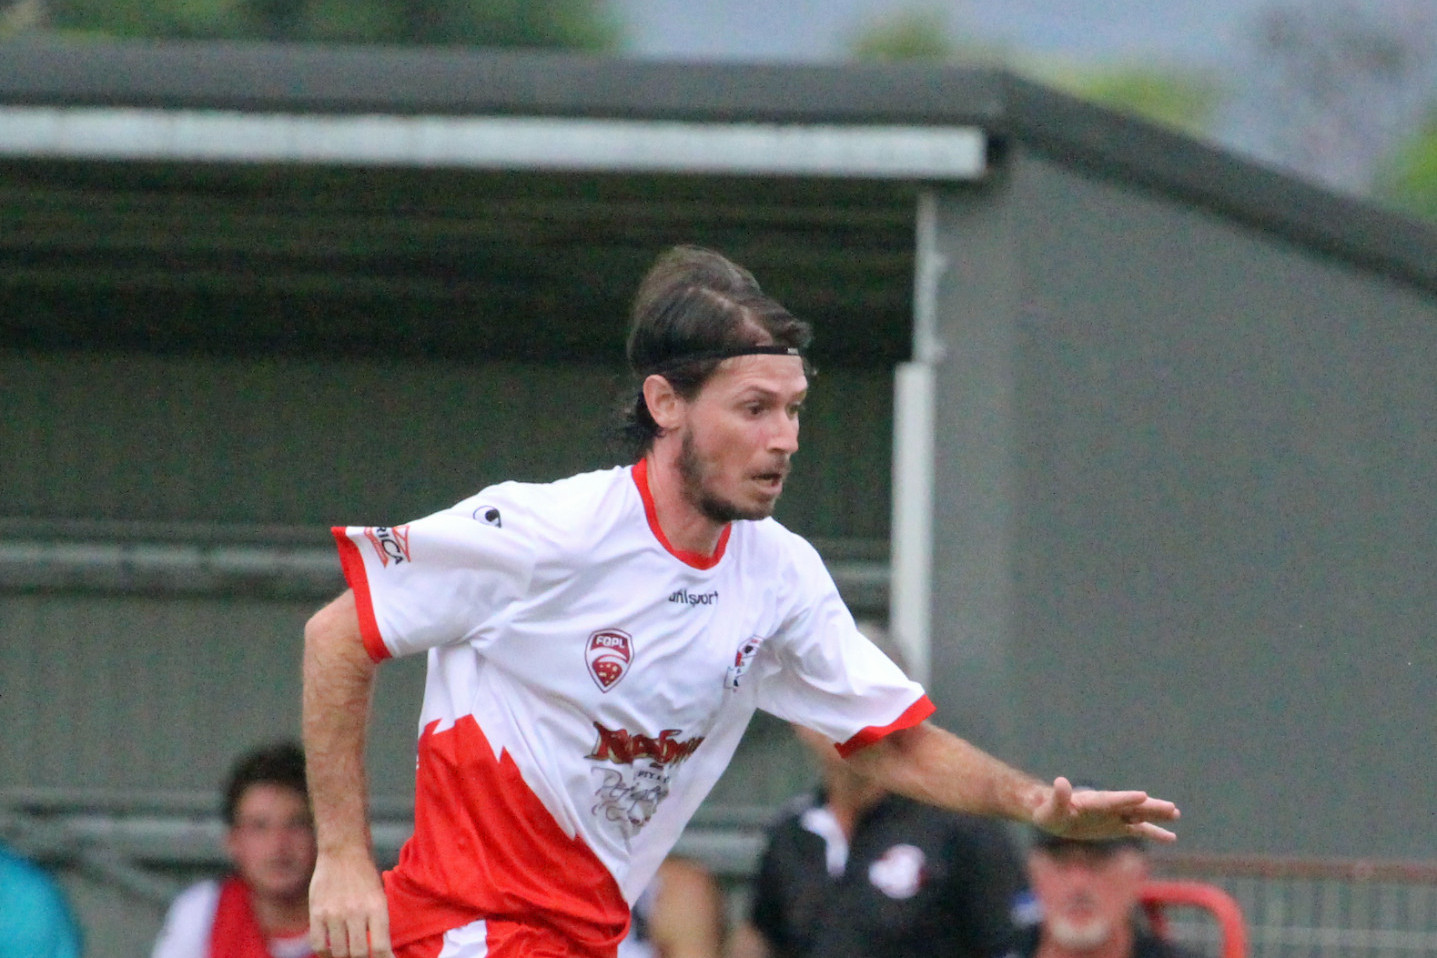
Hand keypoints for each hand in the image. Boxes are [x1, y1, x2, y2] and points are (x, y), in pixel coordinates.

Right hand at [309, 849, 392, 957]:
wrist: (343, 850)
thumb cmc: (364, 876)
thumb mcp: (379, 895)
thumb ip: (377, 923)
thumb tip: (379, 953)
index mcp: (376, 906)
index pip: (380, 947)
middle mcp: (356, 911)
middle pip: (358, 954)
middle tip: (362, 956)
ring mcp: (334, 912)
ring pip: (339, 952)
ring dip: (344, 957)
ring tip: (348, 954)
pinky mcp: (316, 912)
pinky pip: (319, 944)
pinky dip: (325, 954)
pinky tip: (331, 952)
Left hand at [1032, 776, 1179, 842]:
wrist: (1053, 815)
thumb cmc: (1048, 811)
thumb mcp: (1050, 808)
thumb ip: (1058, 796)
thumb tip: (1060, 781)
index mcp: (1092, 802)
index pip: (1111, 800)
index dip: (1126, 798)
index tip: (1142, 796)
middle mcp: (1107, 807)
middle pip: (1132, 806)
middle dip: (1150, 807)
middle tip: (1171, 808)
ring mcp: (1114, 817)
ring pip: (1139, 815)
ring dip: (1156, 815)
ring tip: (1176, 813)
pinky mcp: (1116, 827)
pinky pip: (1139, 830)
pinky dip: (1154, 833)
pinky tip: (1171, 838)